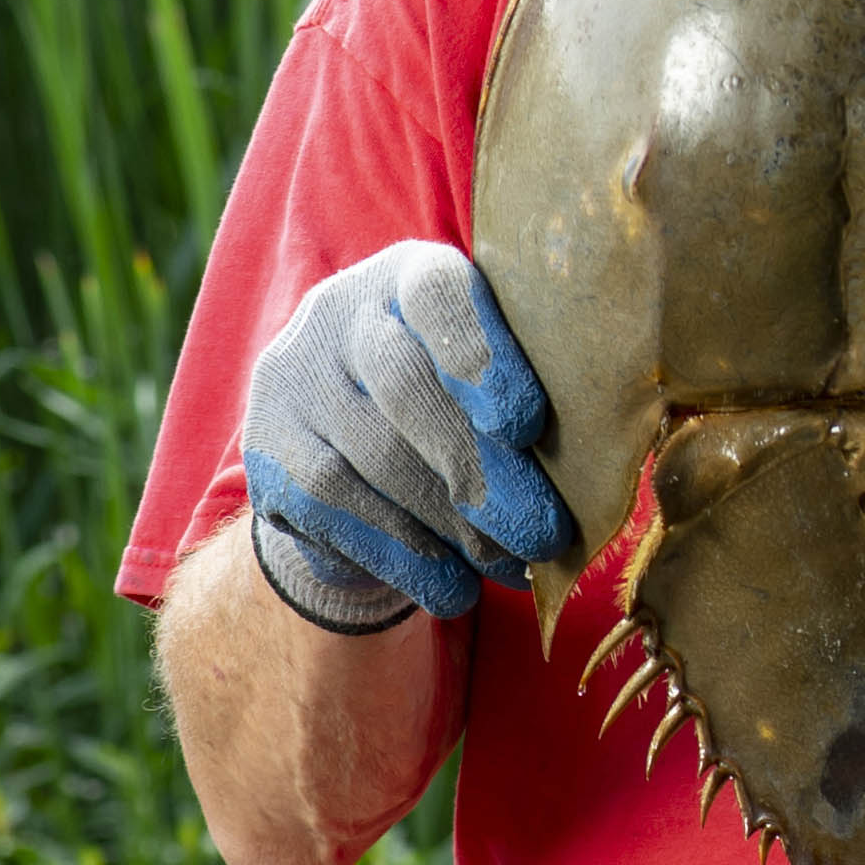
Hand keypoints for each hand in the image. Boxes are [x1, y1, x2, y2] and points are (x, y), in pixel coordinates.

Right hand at [241, 242, 573, 631]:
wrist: (346, 448)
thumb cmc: (457, 405)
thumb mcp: (493, 375)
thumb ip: (531, 395)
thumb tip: (596, 462)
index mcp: (408, 276)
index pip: (436, 293)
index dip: (480, 356)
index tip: (526, 424)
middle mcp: (337, 315)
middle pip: (404, 386)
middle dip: (481, 469)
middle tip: (542, 532)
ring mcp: (292, 385)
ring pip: (371, 459)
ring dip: (450, 525)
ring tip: (509, 564)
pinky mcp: (268, 458)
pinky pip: (335, 512)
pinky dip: (404, 557)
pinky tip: (453, 588)